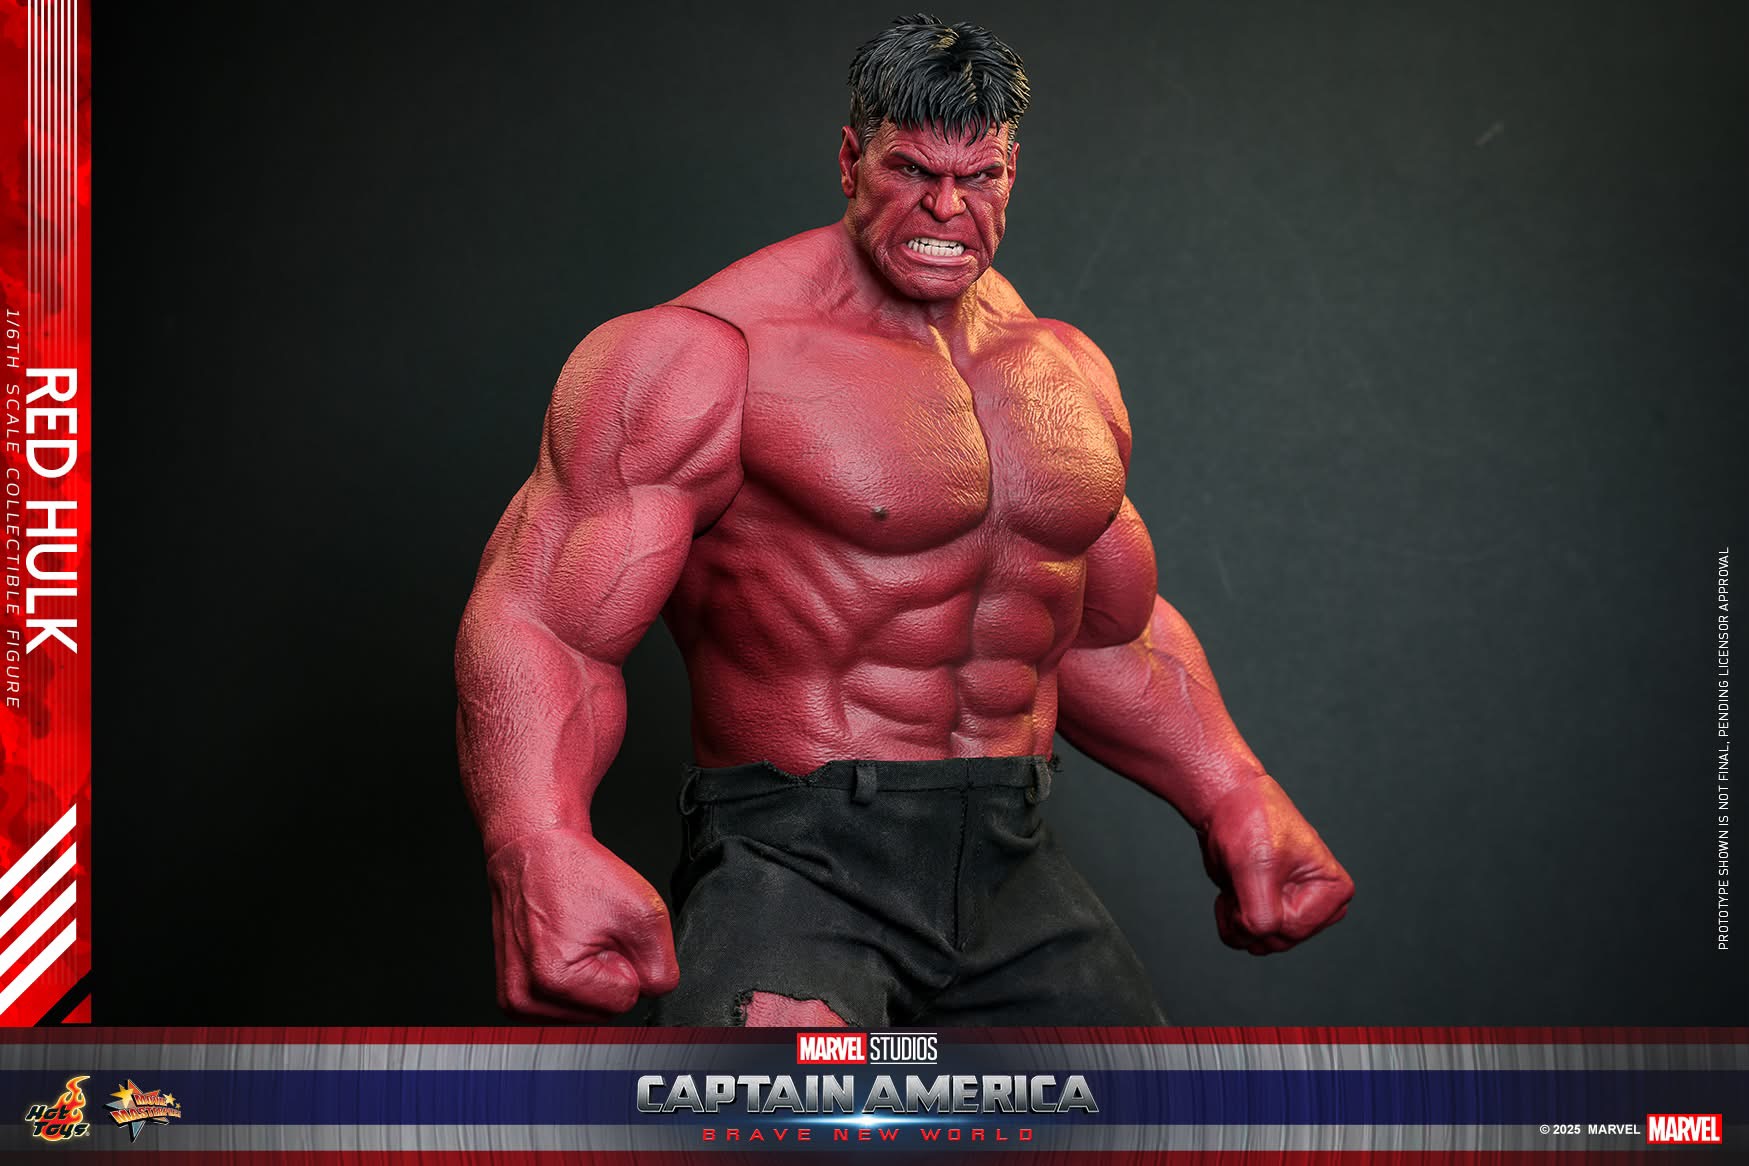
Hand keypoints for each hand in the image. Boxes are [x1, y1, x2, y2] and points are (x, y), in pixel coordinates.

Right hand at [486, 828, 680, 1018]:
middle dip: (609, 971)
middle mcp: (525, 998)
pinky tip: (561, 948)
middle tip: (591, 932)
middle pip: (604, 1011)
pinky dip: (572, 981)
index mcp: (554, 980)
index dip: (627, 960)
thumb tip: (653, 993)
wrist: (533, 851)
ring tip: (575, 936)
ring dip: (591, 977)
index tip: (605, 930)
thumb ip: (661, 968)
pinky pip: (565, 1006)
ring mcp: (514, 1000)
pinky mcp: (511, 997)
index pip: (626, 999)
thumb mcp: (643, 913)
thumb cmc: (577, 872)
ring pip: (586, 1011)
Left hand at [1198, 776, 1353, 954]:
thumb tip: (1258, 938)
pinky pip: (1247, 938)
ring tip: (1237, 881)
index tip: (1248, 880)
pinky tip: (1230, 893)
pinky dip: (1230, 920)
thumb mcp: (1255, 866)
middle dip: (1247, 917)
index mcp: (1333, 891)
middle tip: (1239, 879)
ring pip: (1260, 943)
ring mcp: (1293, 910)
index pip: (1294, 928)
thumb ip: (1261, 912)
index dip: (1261, 912)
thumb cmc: (1251, 822)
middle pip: (1278, 941)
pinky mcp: (1270, 911)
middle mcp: (1319, 906)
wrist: (1228, 804)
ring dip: (1236, 919)